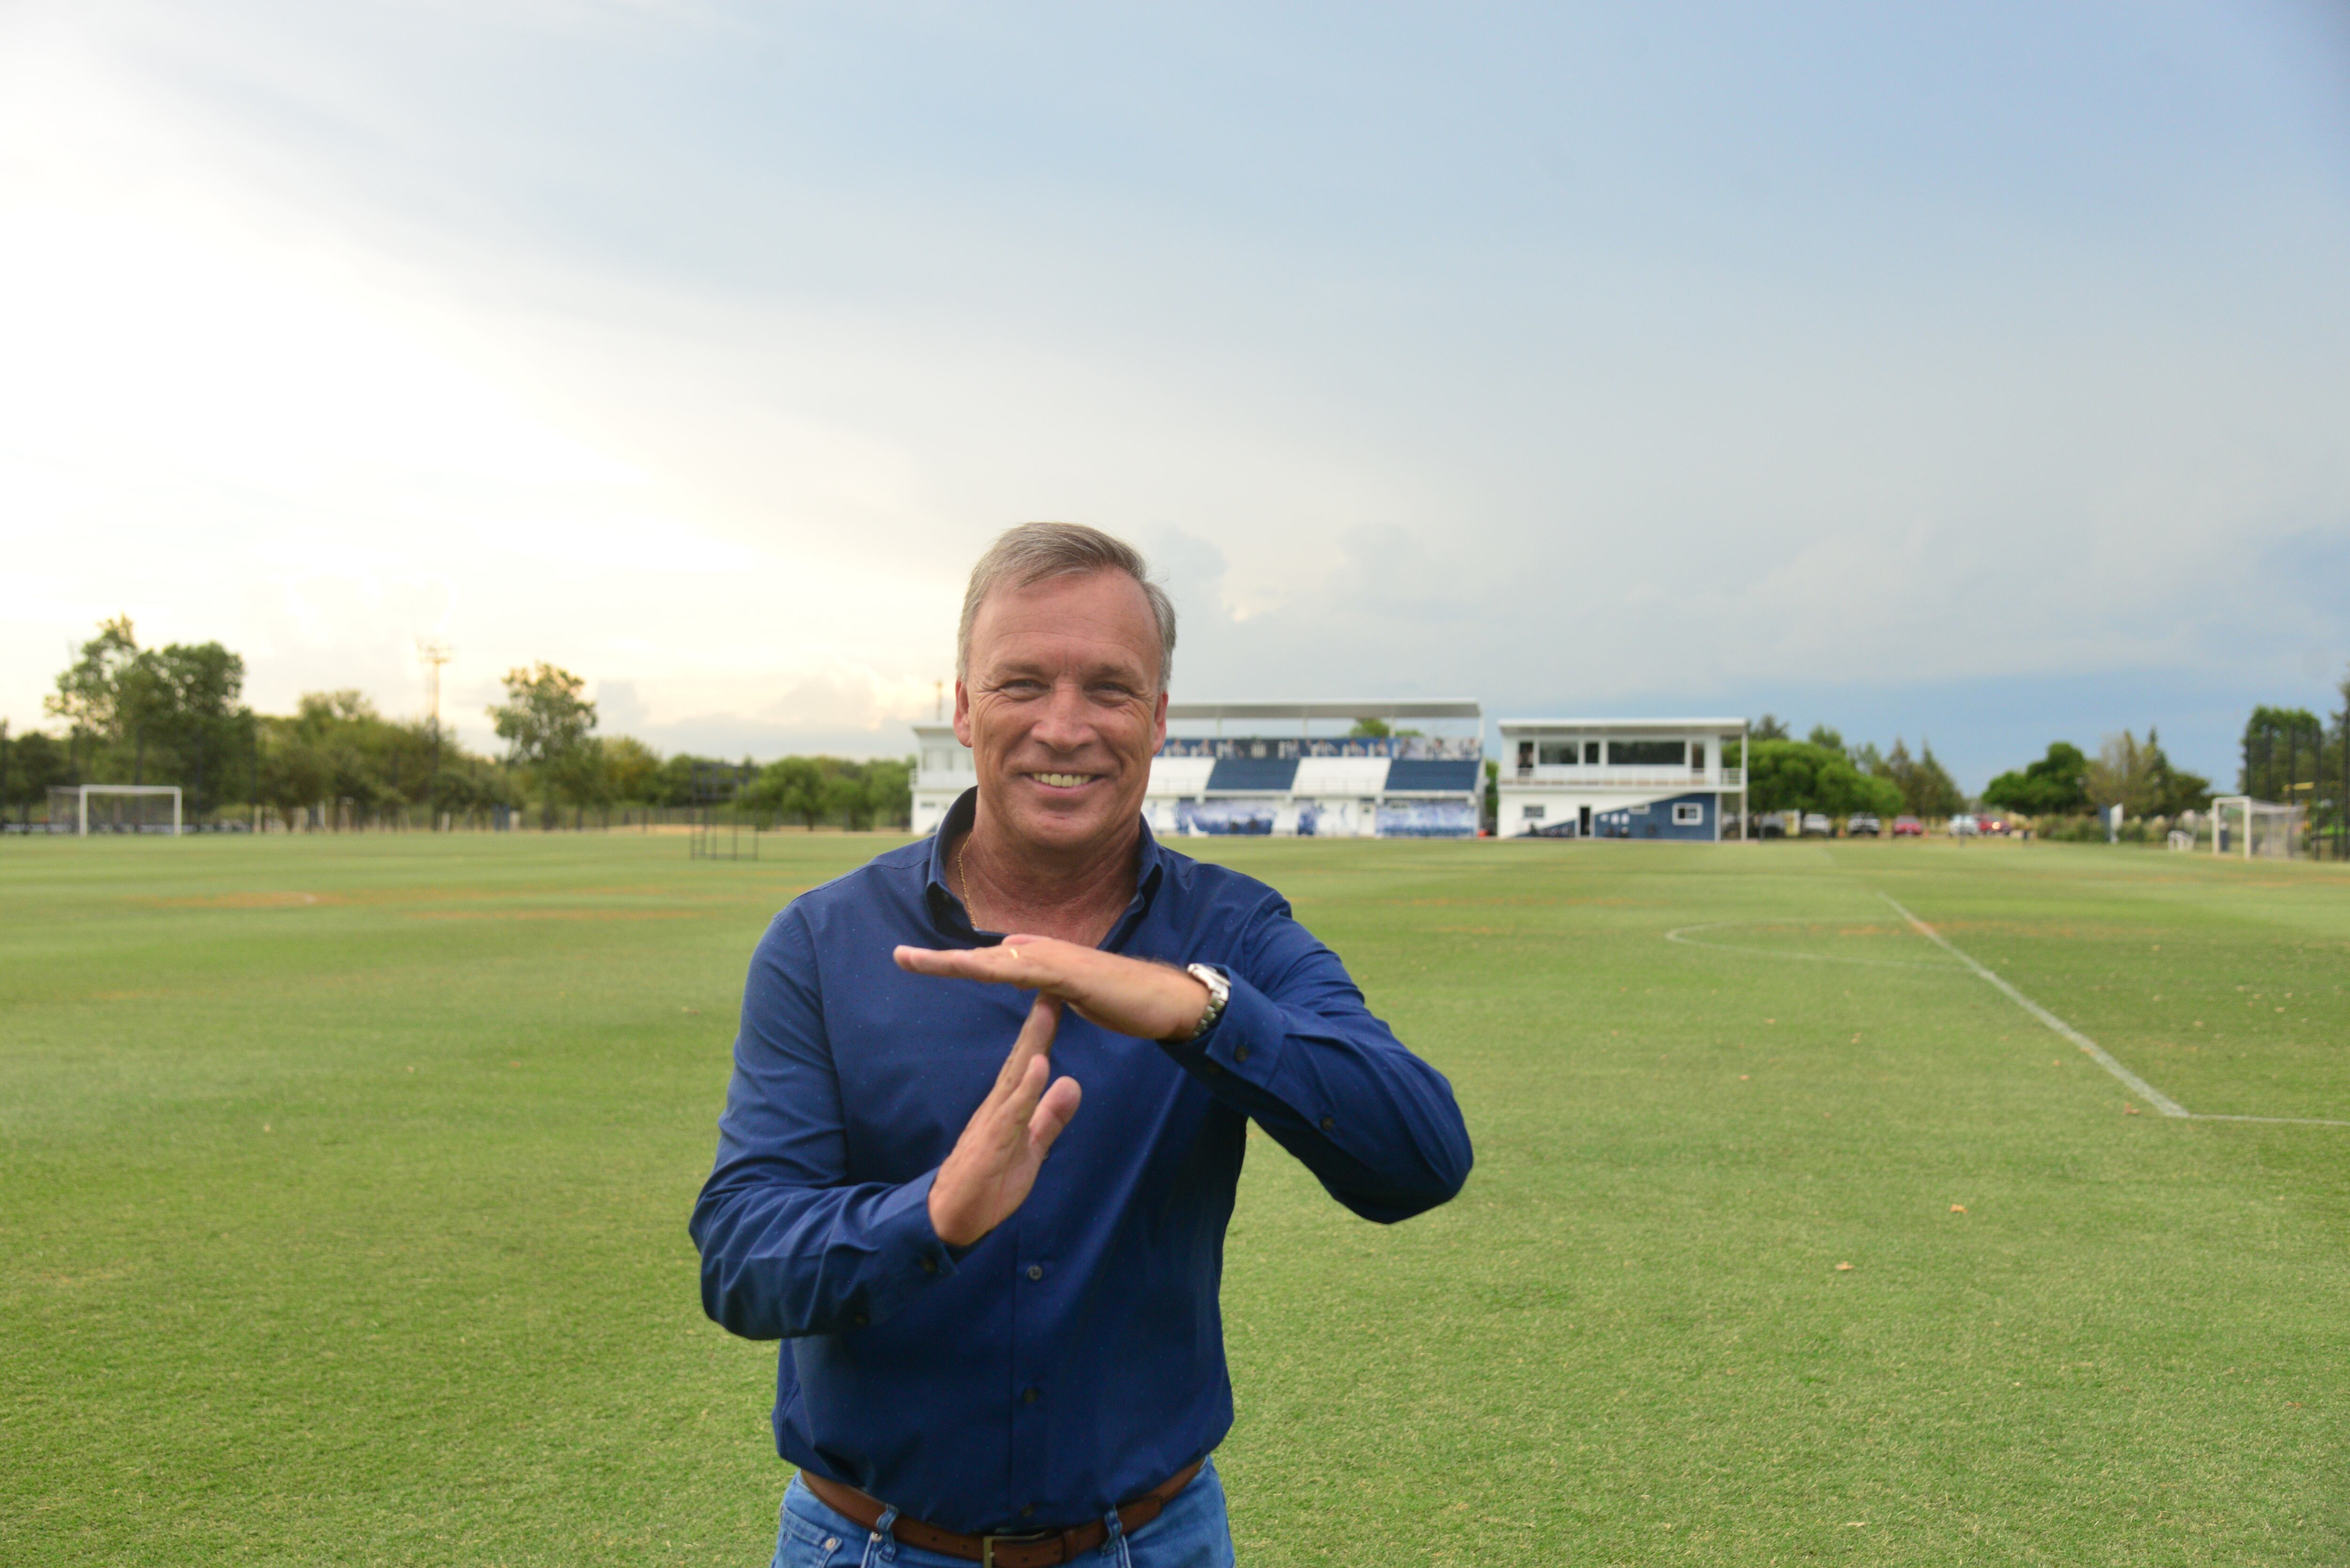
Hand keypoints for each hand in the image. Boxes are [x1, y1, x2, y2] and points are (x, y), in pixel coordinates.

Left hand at [893, 936, 1210, 1042]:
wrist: (1163, 1000)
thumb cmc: (1120, 1000)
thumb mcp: (1070, 997)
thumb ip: (1044, 987)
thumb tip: (1023, 978)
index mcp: (1039, 961)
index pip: (985, 962)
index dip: (949, 962)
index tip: (913, 961)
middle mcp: (1042, 952)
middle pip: (980, 957)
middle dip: (938, 958)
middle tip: (897, 956)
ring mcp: (1056, 960)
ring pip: (994, 961)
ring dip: (954, 961)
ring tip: (916, 961)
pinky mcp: (1070, 974)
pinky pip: (1026, 972)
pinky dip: (998, 970)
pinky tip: (973, 968)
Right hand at [928, 994, 1083, 1248]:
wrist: (953, 1219)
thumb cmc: (989, 1183)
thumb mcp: (1031, 1147)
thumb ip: (1049, 1117)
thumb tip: (1071, 1082)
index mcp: (1007, 1106)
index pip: (1029, 1061)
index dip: (1044, 1030)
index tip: (1059, 998)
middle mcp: (998, 1106)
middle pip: (1022, 1058)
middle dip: (1039, 1022)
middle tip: (1053, 984)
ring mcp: (993, 1123)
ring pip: (1016, 1077)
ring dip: (1033, 1043)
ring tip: (1048, 1010)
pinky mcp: (992, 1144)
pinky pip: (1012, 1112)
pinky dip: (1027, 1089)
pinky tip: (1041, 1066)